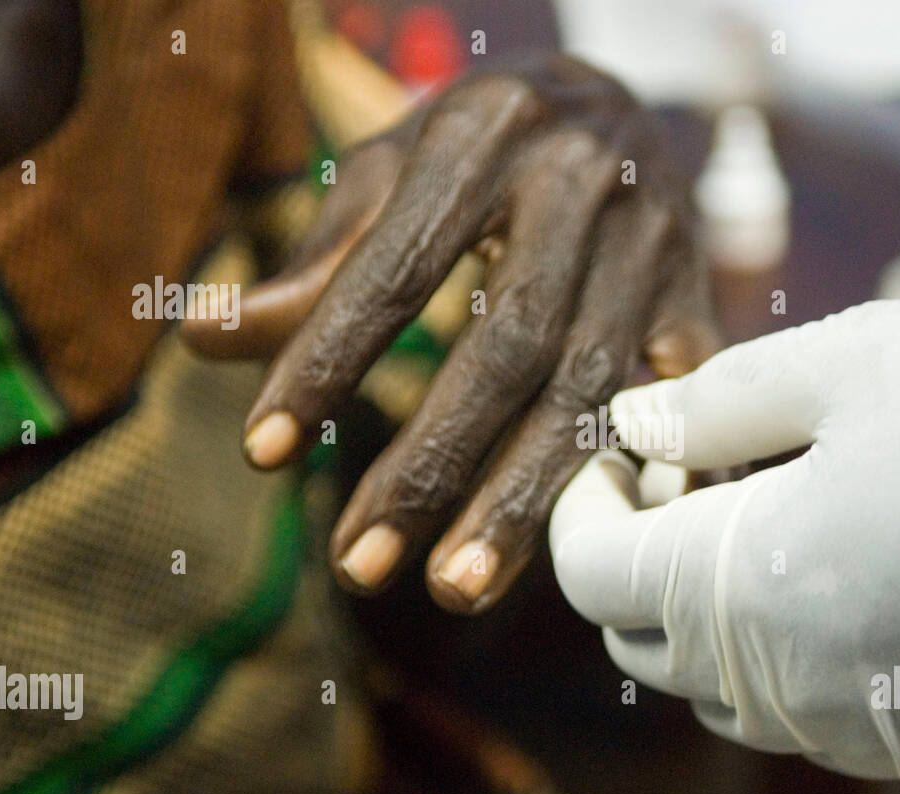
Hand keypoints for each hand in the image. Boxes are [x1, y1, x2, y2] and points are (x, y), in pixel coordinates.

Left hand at [182, 54, 718, 612]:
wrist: (613, 102)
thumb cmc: (479, 147)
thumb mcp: (390, 172)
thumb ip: (314, 263)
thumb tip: (200, 338)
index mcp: (485, 136)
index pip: (395, 267)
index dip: (327, 361)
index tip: (263, 453)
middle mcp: (581, 186)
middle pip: (508, 347)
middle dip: (433, 465)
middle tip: (359, 566)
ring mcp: (655, 248)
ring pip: (590, 392)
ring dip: (522, 500)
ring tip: (453, 587)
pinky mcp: (699, 300)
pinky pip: (677, 406)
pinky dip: (642, 479)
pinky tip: (597, 554)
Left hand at [550, 301, 899, 780]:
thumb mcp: (845, 361)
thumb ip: (714, 402)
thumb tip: (634, 426)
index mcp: (740, 582)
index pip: (588, 571)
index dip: (583, 506)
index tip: (622, 457)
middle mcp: (779, 683)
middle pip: (638, 635)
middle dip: (636, 553)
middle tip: (700, 473)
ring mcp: (845, 727)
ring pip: (710, 684)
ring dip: (703, 604)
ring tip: (772, 517)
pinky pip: (794, 712)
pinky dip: (777, 650)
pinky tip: (841, 574)